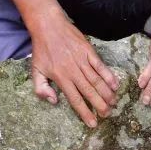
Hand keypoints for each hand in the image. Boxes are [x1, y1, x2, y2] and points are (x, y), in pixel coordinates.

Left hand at [28, 12, 118, 126]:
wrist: (48, 25)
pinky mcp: (88, 51)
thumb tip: (54, 101)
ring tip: (113, 103)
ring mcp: (82, 60)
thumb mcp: (35, 70)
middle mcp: (73, 70)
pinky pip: (100, 65)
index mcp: (60, 77)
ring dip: (106, 93)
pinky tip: (115, 85)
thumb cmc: (41, 49)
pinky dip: (108, 75)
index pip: (75, 99)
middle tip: (107, 115)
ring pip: (97, 80)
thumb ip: (41, 88)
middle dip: (100, 105)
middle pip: (89, 91)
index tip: (93, 123)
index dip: (84, 112)